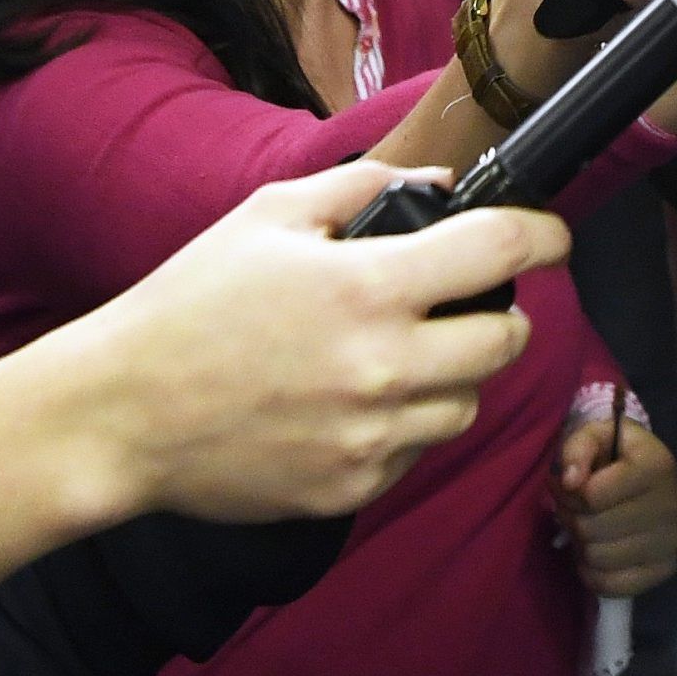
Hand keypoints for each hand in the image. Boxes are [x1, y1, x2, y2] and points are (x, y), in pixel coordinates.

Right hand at [71, 162, 554, 520]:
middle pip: (508, 341)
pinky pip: (419, 452)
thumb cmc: (191, 304)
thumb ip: (363, 187)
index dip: (544, 235)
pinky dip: (407, 423)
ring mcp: (373, 438)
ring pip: (467, 402)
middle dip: (501, 313)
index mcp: (369, 287)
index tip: (552, 234)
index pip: (501, 253)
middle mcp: (386, 367)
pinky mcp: (353, 489)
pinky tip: (356, 400)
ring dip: (455, 372)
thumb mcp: (270, 215)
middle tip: (467, 300)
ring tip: (398, 352)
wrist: (123, 413)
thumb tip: (438, 186)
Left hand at [554, 412, 676, 599]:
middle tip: (572, 509)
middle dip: (572, 519)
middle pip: (592, 530)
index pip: (591, 496)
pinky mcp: (664, 569)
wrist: (650, 475)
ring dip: (581, 545)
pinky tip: (595, 552)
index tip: (567, 485)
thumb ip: (577, 448)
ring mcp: (671, 541)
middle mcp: (671, 505)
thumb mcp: (595, 434)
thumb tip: (569, 481)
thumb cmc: (616, 454)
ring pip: (598, 558)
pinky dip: (593, 573)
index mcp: (656, 465)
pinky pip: (613, 586)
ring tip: (585, 528)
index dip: (567, 493)